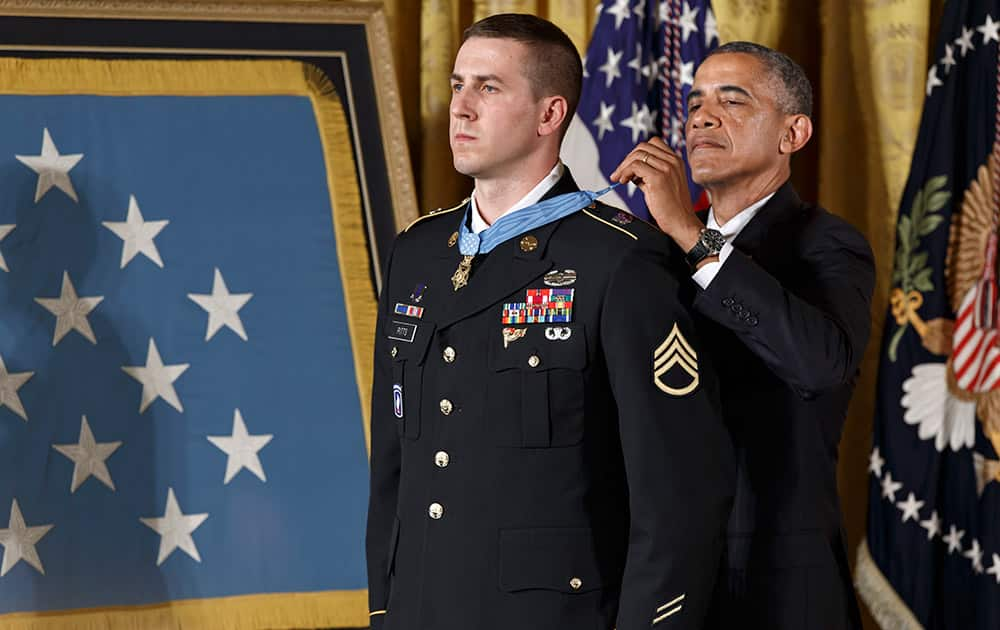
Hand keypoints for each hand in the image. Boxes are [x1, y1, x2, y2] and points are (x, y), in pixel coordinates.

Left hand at [609, 137, 703, 251]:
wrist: (681, 223)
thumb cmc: (671, 208)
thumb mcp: (661, 185)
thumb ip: (649, 175)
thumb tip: (632, 171)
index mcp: (676, 161)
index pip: (653, 144)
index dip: (637, 154)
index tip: (628, 167)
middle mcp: (673, 161)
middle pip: (643, 147)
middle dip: (628, 159)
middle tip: (619, 173)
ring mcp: (667, 168)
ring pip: (638, 155)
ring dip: (624, 166)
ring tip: (620, 178)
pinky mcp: (658, 178)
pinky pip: (635, 166)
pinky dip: (625, 172)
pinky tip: (624, 181)